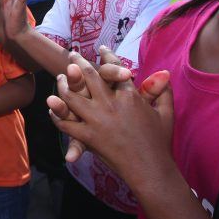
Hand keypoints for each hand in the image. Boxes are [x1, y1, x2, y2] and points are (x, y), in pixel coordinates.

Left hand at [46, 50, 172, 187]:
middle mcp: (111, 104)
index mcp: (129, 96)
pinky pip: (66, 123)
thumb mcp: (165, 113)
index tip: (102, 49)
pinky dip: (57, 114)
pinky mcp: (88, 137)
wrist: (150, 169)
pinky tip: (53, 107)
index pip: (116, 70)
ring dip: (64, 85)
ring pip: (73, 96)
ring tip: (60, 78)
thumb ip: (162, 91)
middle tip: (71, 55)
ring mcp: (97, 120)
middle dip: (79, 63)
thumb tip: (165, 72)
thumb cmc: (160, 142)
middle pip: (90, 76)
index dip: (108, 57)